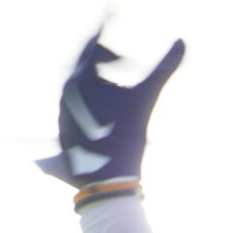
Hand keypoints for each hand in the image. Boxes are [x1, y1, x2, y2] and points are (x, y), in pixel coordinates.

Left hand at [36, 34, 184, 188]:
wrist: (108, 178)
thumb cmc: (127, 137)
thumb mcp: (146, 99)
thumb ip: (163, 68)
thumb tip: (181, 42)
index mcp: (82, 80)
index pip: (94, 51)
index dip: (113, 52)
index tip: (126, 58)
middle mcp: (68, 94)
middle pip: (85, 68)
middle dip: (105, 67)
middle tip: (121, 71)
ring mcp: (64, 113)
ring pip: (79, 90)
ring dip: (97, 88)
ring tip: (115, 96)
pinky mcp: (64, 131)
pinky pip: (76, 111)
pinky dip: (90, 108)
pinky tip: (106, 118)